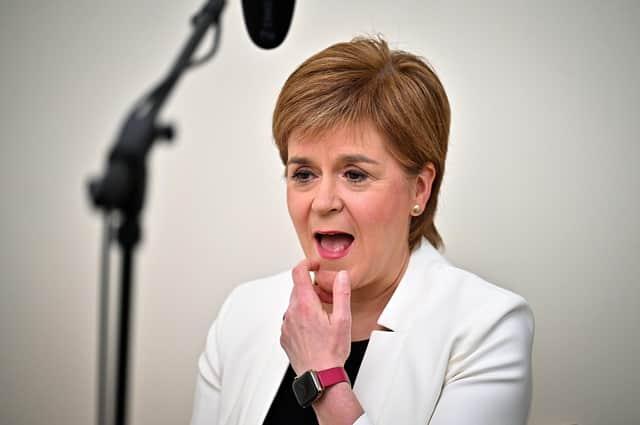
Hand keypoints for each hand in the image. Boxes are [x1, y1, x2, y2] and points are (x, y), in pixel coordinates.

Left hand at [280, 259, 351, 374]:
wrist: (320, 376)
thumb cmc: (331, 352)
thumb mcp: (343, 320)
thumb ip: (342, 293)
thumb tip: (341, 276)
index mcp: (305, 305)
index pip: (298, 272)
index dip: (307, 263)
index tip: (315, 265)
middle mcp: (291, 313)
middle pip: (298, 289)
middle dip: (313, 288)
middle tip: (328, 299)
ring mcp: (286, 325)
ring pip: (295, 304)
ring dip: (307, 304)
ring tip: (323, 318)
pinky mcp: (284, 336)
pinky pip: (291, 319)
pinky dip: (301, 318)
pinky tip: (314, 330)